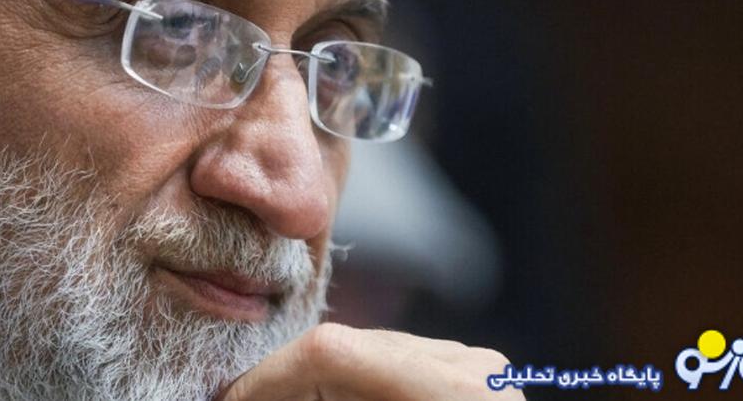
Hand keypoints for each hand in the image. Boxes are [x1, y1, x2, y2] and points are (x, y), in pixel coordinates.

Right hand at [217, 323, 523, 400]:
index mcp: (451, 393)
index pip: (331, 350)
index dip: (265, 379)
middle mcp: (469, 367)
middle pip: (342, 348)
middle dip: (283, 387)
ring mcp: (477, 368)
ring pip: (365, 354)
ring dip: (316, 388)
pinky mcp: (475, 376)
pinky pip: (393, 368)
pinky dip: (354, 390)